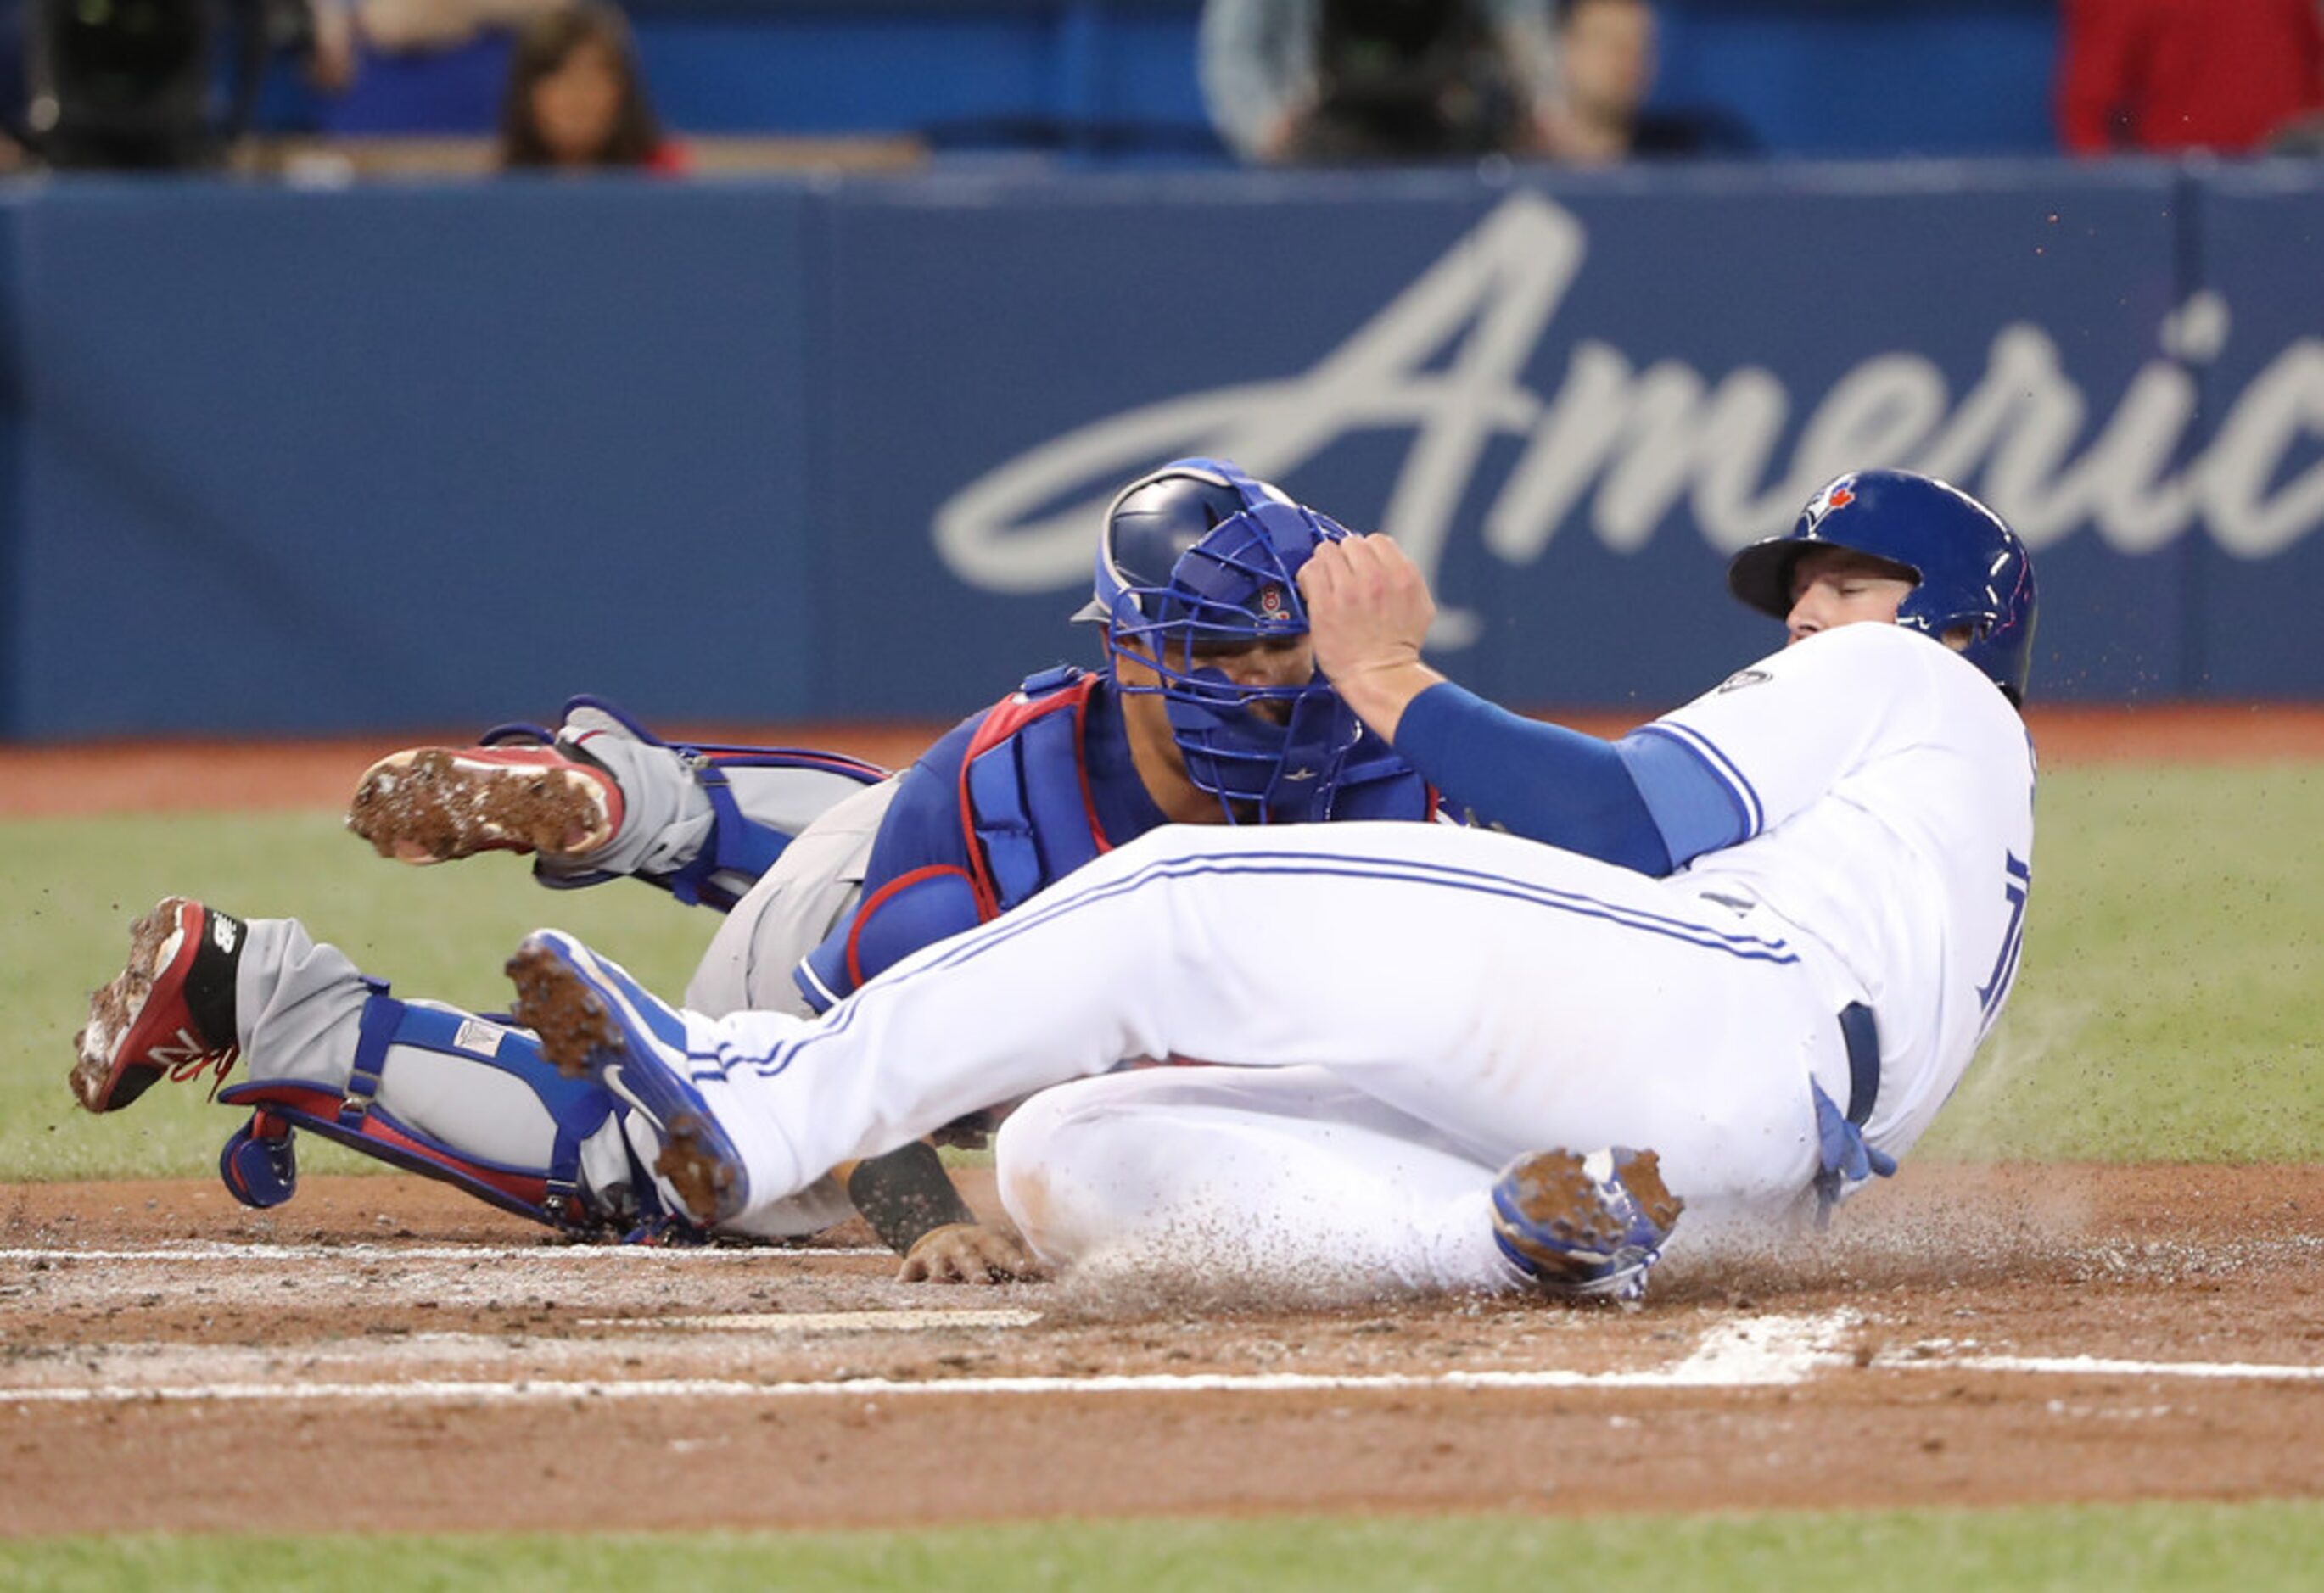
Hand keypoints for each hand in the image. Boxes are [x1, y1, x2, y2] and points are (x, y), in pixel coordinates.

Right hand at [896, 1222, 1043, 1284]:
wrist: (940, 1233)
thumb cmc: (979, 1251)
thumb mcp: (998, 1252)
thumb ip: (1023, 1267)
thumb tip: (1059, 1276)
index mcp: (986, 1244)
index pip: (1001, 1252)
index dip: (1013, 1260)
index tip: (1024, 1270)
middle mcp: (962, 1247)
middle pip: (970, 1260)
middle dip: (976, 1271)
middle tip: (983, 1283)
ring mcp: (937, 1254)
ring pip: (938, 1265)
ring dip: (940, 1274)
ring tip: (940, 1284)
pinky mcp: (915, 1262)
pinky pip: (908, 1271)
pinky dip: (905, 1278)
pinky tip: (902, 1287)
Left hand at [1296, 535, 1446, 741]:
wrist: (1380, 677)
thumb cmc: (1399, 647)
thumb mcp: (1421, 606)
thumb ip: (1406, 577)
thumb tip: (1389, 560)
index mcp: (1402, 575)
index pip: (1377, 541)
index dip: (1367, 555)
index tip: (1360, 570)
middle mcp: (1376, 578)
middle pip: (1350, 543)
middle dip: (1345, 559)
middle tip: (1342, 580)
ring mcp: (1348, 590)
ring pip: (1326, 551)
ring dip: (1325, 566)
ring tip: (1328, 585)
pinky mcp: (1324, 605)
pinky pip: (1309, 571)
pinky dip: (1309, 578)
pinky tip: (1315, 593)